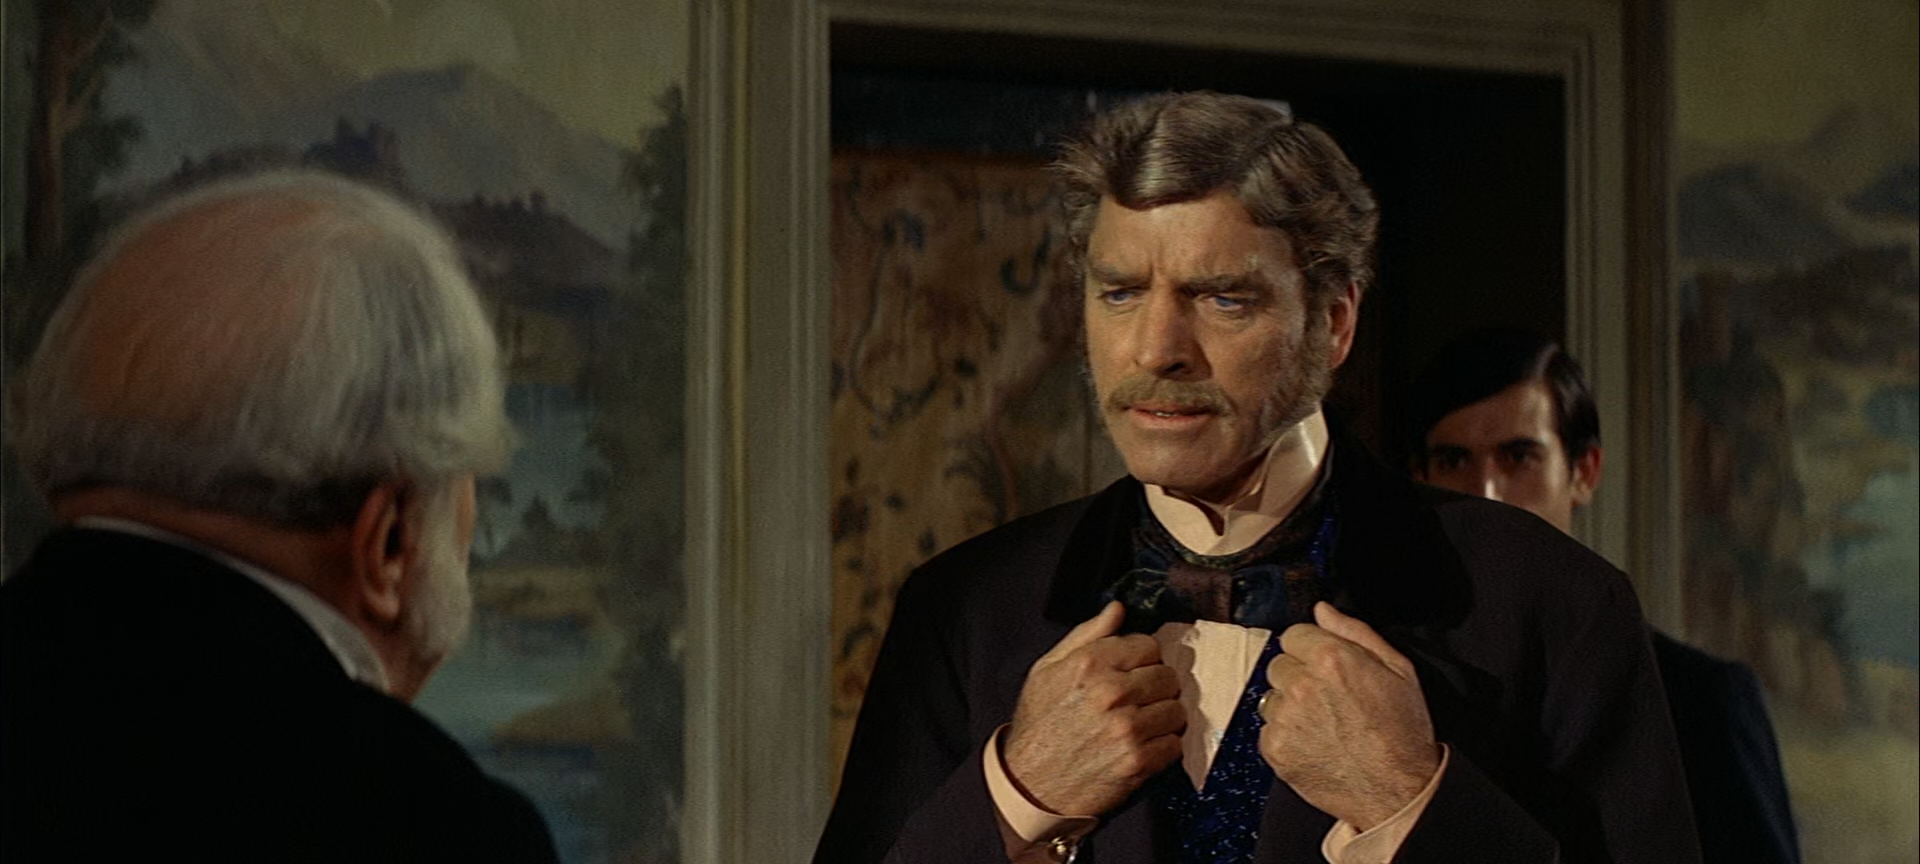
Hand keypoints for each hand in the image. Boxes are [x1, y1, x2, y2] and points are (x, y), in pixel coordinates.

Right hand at [1002, 601, 1184, 816]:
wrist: (1029, 784)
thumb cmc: (1039, 723)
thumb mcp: (1048, 669)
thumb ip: (1087, 635)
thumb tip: (1118, 608)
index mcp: (1090, 663)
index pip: (1148, 645)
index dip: (1142, 658)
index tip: (1132, 672)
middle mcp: (1111, 692)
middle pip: (1167, 675)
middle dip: (1156, 686)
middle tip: (1137, 700)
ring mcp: (1128, 728)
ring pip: (1177, 709)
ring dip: (1163, 717)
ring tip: (1140, 724)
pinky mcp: (1139, 762)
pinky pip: (1175, 744)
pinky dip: (1163, 746)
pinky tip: (1141, 746)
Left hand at [1259, 602, 1441, 829]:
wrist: (1398, 791)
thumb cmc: (1403, 732)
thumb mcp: (1398, 669)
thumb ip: (1355, 632)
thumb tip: (1322, 609)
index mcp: (1331, 658)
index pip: (1294, 634)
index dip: (1311, 650)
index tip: (1325, 667)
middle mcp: (1301, 684)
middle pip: (1279, 664)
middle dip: (1299, 676)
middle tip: (1329, 700)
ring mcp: (1285, 718)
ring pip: (1271, 697)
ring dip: (1290, 707)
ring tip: (1324, 726)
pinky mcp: (1275, 748)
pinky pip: (1268, 729)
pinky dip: (1286, 736)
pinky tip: (1315, 745)